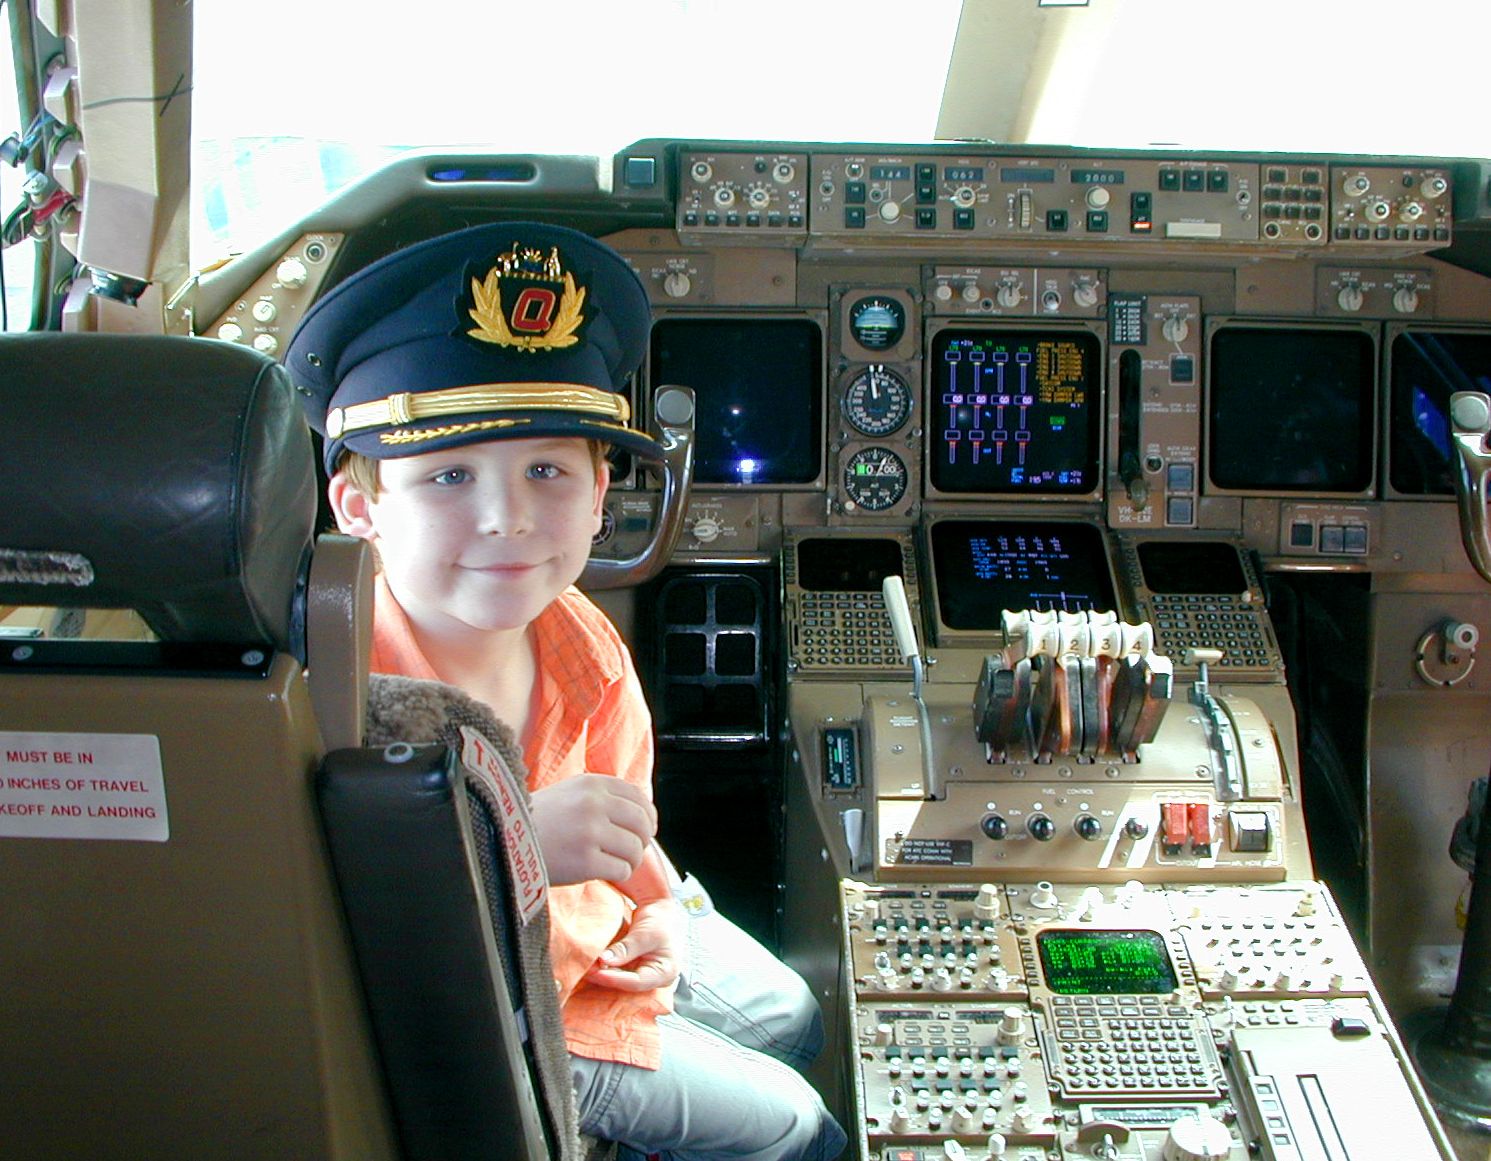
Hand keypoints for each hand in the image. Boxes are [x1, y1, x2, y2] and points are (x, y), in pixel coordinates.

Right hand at [529, 774, 656, 885]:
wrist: (503, 841)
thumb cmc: (537, 821)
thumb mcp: (569, 793)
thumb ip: (601, 796)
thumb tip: (641, 813)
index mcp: (591, 783)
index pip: (639, 797)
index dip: (647, 816)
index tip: (645, 829)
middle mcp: (594, 804)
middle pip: (642, 823)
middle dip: (642, 840)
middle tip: (632, 851)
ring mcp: (590, 832)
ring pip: (635, 849)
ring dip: (631, 860)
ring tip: (615, 863)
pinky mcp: (586, 862)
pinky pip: (622, 870)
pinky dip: (617, 875)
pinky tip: (602, 873)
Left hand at [586, 898, 683, 992]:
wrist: (659, 909)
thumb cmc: (659, 920)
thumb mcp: (644, 934)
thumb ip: (626, 949)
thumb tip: (604, 960)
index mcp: (665, 973)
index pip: (637, 982)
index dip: (614, 979)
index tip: (596, 972)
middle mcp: (654, 979)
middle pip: (626, 984)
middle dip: (605, 977)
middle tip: (586, 969)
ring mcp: (643, 976)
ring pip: (619, 980)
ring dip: (602, 973)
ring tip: (586, 966)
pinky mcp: (632, 970)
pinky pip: (616, 973)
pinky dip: (605, 969)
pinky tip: (592, 964)